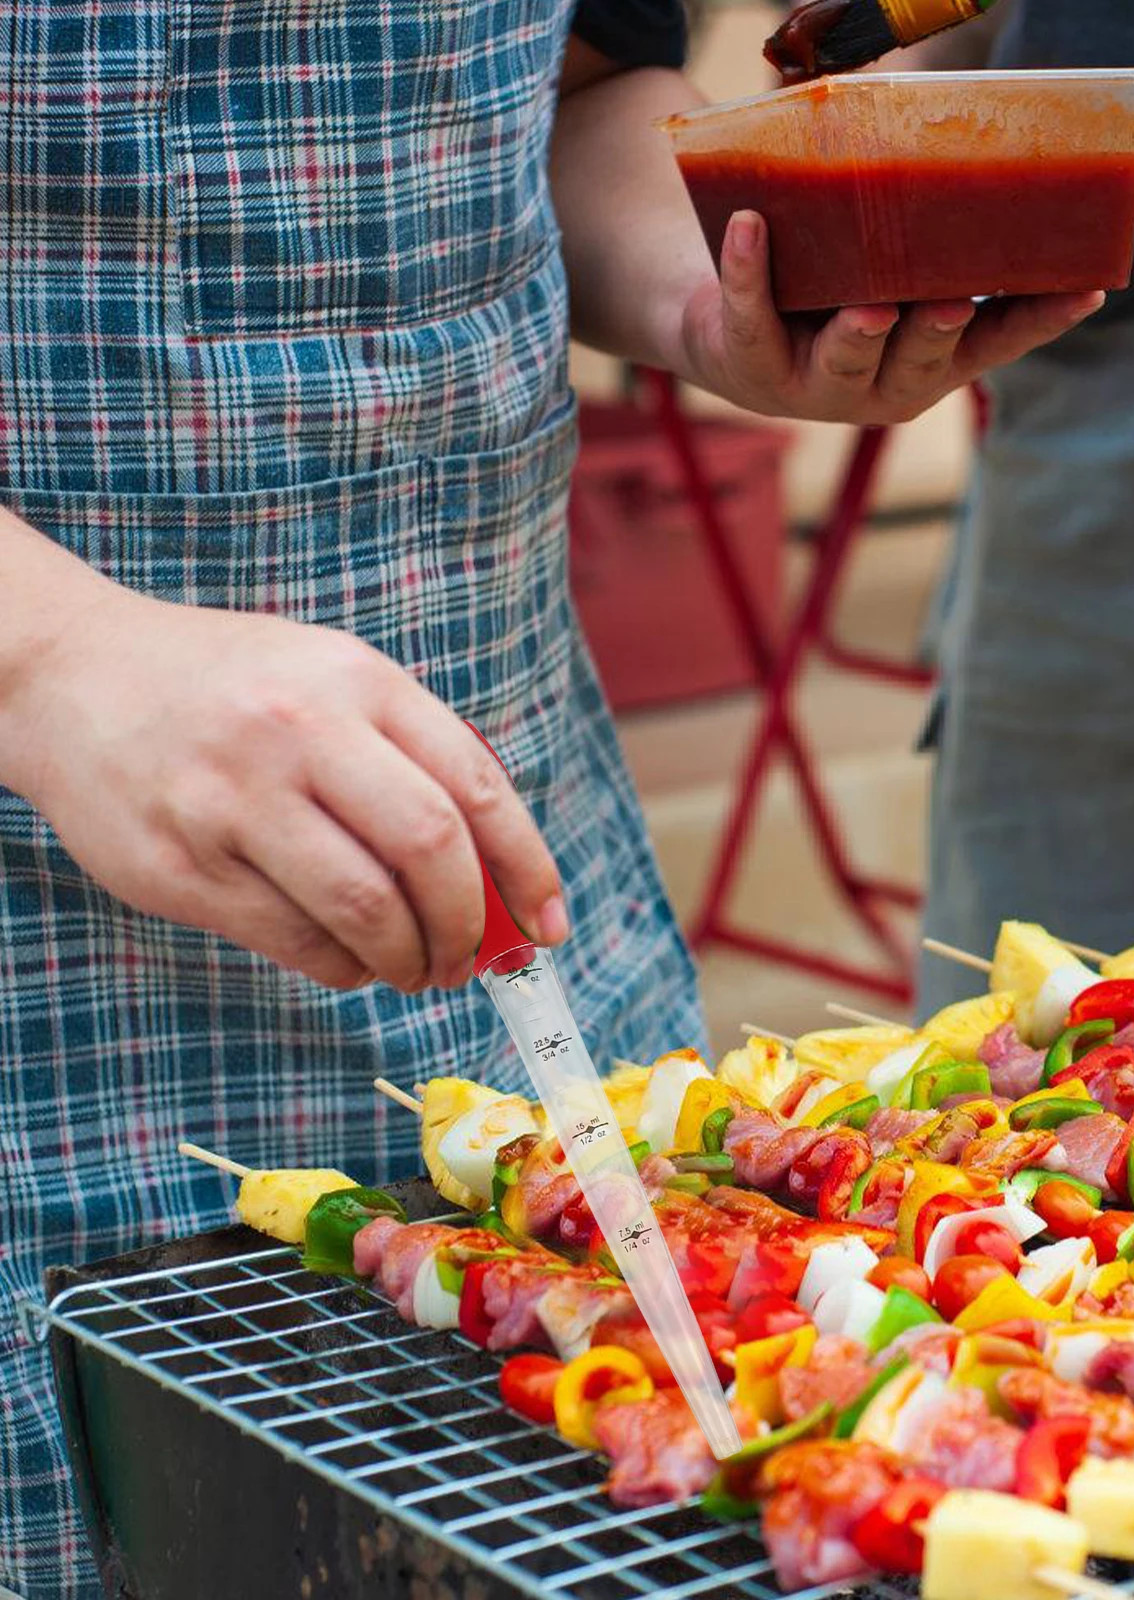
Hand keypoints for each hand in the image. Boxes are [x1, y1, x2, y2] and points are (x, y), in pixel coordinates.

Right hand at [9, 585, 565, 992]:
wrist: (72, 674)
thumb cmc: (233, 689)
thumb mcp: (332, 681)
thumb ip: (412, 760)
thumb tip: (500, 878)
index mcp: (358, 681)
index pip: (477, 787)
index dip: (528, 868)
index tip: (549, 925)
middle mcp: (300, 732)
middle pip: (431, 851)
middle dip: (470, 926)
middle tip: (471, 960)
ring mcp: (234, 799)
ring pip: (364, 908)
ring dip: (409, 959)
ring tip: (415, 969)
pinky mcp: (181, 864)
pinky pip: (295, 940)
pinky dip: (345, 968)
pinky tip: (353, 962)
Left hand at [675, 210, 1103, 424]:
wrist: (737, 341)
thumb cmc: (836, 292)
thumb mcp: (891, 272)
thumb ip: (930, 234)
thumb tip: (965, 123)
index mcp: (933, 362)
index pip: (998, 343)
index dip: (1041, 320)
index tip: (1090, 290)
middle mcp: (885, 385)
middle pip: (920, 360)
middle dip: (937, 332)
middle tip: (952, 304)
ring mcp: (820, 385)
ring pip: (847, 359)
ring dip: (859, 334)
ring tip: (869, 308)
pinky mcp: (755, 366)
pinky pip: (753, 317)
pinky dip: (750, 273)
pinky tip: (750, 226)